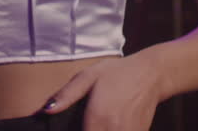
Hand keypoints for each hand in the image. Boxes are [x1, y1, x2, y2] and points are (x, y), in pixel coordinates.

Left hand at [44, 55, 161, 130]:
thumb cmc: (117, 73)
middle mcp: (113, 130)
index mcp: (98, 118)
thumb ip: (67, 95)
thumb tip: (46, 110)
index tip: (76, 128)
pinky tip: (109, 125)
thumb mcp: (88, 76)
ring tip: (98, 124)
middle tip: (86, 124)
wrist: (152, 74)